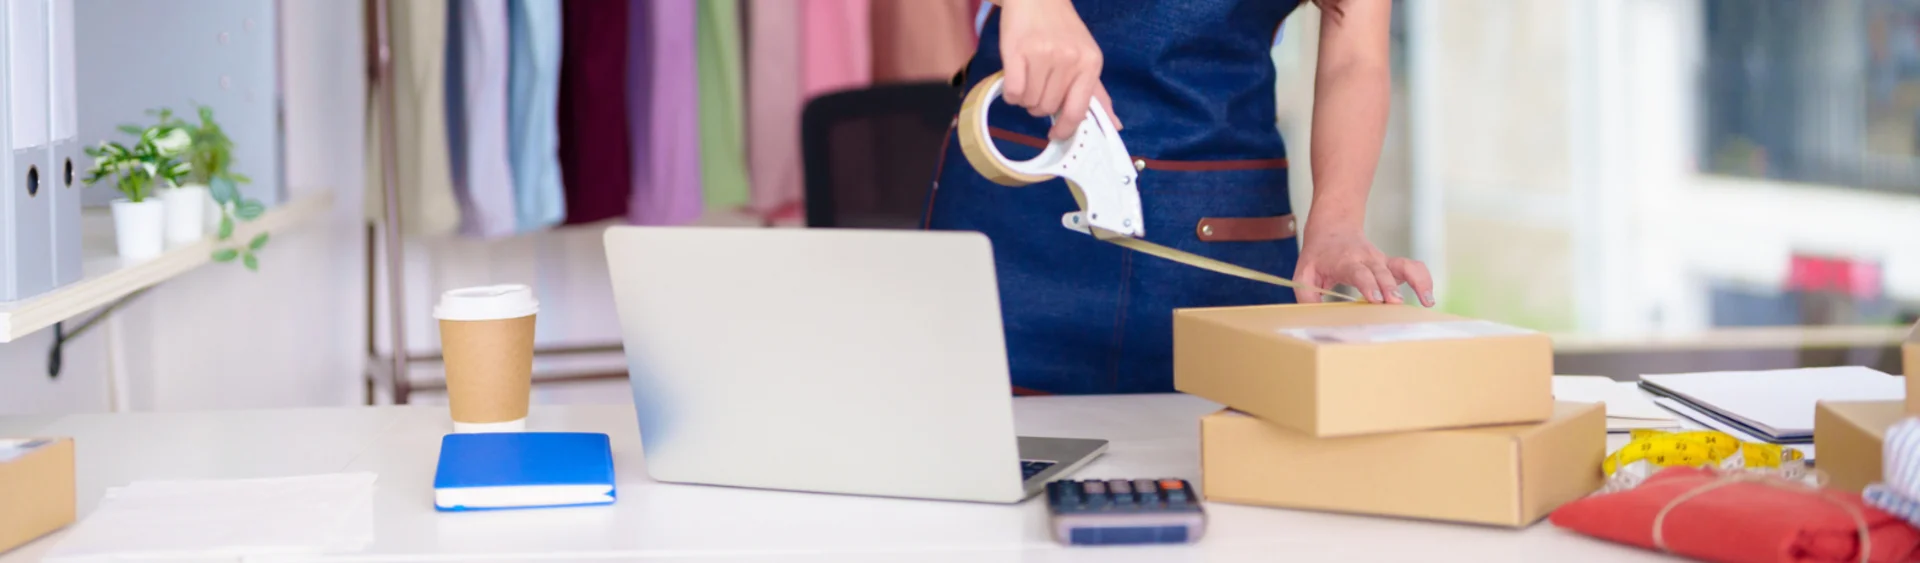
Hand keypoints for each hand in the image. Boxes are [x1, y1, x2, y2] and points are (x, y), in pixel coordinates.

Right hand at [998, 0, 1120, 139]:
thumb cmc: (1061, 31)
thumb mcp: (1086, 58)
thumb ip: (1098, 94)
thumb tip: (1115, 125)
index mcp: (1090, 64)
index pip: (1077, 110)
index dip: (1065, 129)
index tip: (1056, 134)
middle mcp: (1069, 60)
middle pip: (1048, 108)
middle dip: (1039, 106)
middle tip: (1039, 87)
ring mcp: (1043, 55)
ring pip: (1029, 102)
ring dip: (1024, 98)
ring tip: (1028, 78)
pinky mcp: (1018, 52)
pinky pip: (1013, 92)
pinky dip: (1011, 93)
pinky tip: (1015, 78)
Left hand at [1294, 228, 1434, 305]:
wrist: (1333, 228)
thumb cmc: (1317, 256)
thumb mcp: (1303, 273)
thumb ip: (1307, 295)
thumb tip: (1316, 317)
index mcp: (1345, 262)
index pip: (1358, 272)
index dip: (1368, 284)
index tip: (1376, 298)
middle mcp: (1367, 260)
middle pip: (1382, 272)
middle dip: (1390, 287)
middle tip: (1396, 303)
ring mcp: (1382, 262)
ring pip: (1404, 266)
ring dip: (1418, 281)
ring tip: (1428, 301)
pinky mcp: (1392, 265)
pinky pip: (1412, 268)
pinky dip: (1423, 279)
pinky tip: (1428, 297)